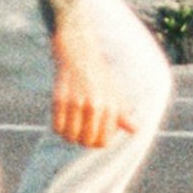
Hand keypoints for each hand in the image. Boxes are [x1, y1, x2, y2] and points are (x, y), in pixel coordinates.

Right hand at [50, 15, 136, 148]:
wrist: (80, 50)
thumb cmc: (99, 74)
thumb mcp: (115, 91)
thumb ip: (122, 113)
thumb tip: (135, 130)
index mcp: (110, 105)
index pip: (103, 141)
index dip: (98, 142)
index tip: (96, 134)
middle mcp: (93, 105)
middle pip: (86, 141)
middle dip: (84, 141)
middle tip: (83, 131)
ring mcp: (75, 102)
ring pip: (70, 137)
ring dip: (70, 136)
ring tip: (73, 126)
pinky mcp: (59, 98)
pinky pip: (56, 127)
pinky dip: (59, 128)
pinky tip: (64, 120)